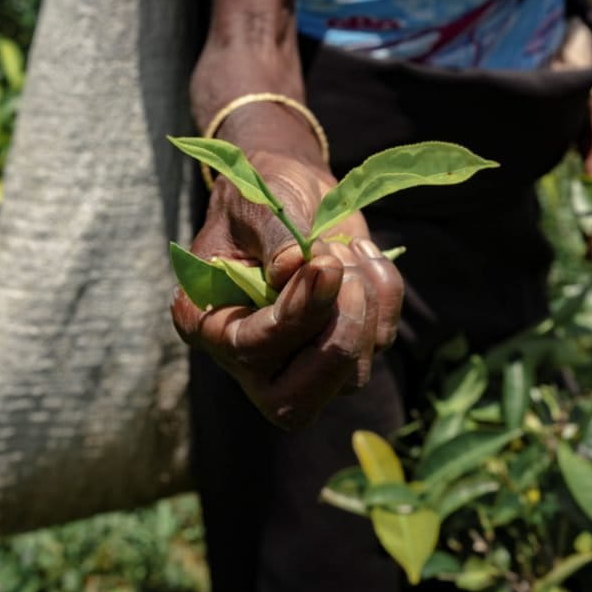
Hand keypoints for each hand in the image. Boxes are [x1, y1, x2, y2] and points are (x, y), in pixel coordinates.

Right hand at [171, 150, 403, 429]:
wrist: (291, 187)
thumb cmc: (260, 194)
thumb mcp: (255, 203)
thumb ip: (273, 235)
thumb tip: (292, 267)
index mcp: (206, 324)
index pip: (251, 351)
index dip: (296, 315)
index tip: (324, 264)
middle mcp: (248, 358)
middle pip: (295, 404)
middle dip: (335, 342)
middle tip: (341, 271)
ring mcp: (300, 359)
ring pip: (349, 378)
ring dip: (362, 306)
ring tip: (341, 248)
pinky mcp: (345, 345)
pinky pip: (380, 342)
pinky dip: (385, 294)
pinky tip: (362, 251)